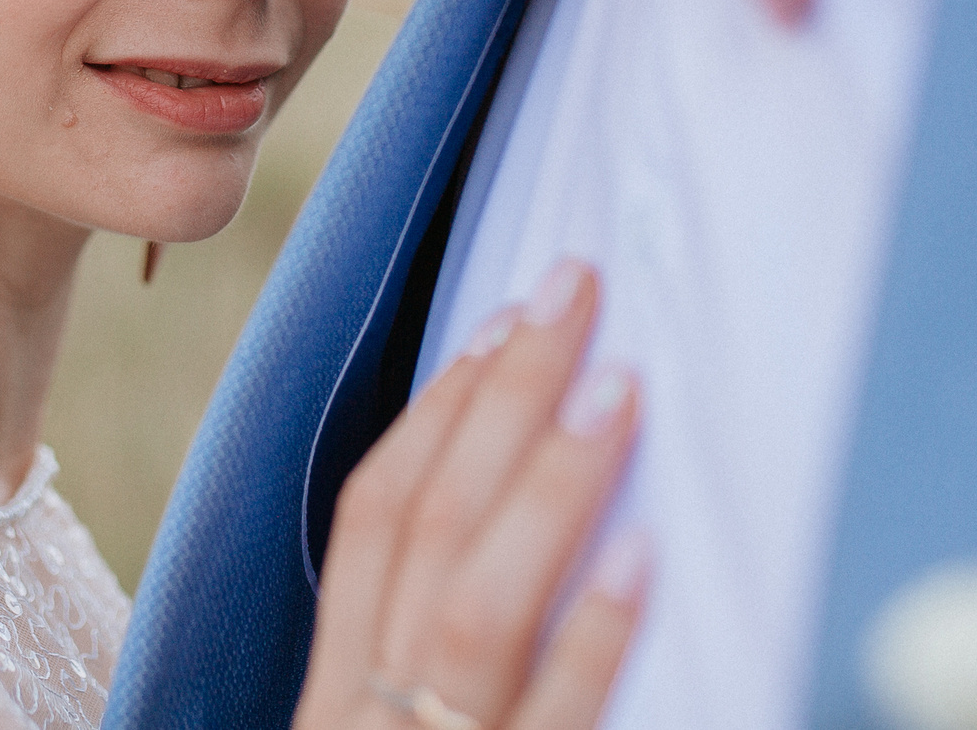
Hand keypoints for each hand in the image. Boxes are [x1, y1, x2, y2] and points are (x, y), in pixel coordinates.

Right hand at [294, 259, 644, 729]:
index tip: (507, 319)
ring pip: (472, 606)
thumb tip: (508, 516)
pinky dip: (591, 635)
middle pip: (422, 529)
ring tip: (618, 388)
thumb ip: (421, 661)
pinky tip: (641, 555)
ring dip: (548, 484)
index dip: (437, 410)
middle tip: (576, 290)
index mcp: (336, 690)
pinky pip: (552, 718)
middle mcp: (365, 717)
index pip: (369, 518)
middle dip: (502, 397)